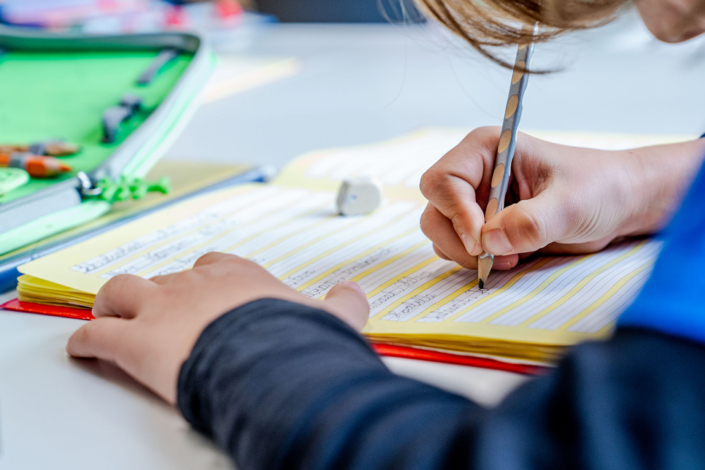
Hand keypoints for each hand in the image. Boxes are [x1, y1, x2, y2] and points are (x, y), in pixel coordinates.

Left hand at [66, 253, 369, 404]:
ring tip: (109, 315)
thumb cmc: (296, 339)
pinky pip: (98, 336)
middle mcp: (195, 283)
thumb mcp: (333, 318)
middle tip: (157, 310)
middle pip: (165, 277)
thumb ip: (344, 303)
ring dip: (112, 303)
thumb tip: (354, 291)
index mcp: (238, 275)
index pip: (213, 263)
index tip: (205, 290)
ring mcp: (162, 309)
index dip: (204, 277)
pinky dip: (87, 342)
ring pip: (122, 291)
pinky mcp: (136, 343)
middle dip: (159, 292)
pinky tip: (83, 349)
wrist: (269, 359)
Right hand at [420, 127, 703, 269]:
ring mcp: (476, 200)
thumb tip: (488, 241)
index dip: (456, 214)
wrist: (619, 203)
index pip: (443, 181)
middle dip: (460, 239)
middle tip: (494, 256)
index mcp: (486, 150)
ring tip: (509, 257)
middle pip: (436, 210)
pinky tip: (509, 258)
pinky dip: (475, 259)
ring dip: (467, 253)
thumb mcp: (571, 204)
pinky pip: (458, 246)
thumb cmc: (600, 188)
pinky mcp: (483, 224)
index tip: (481, 242)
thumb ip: (530, 222)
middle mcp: (474, 173)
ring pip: (441, 231)